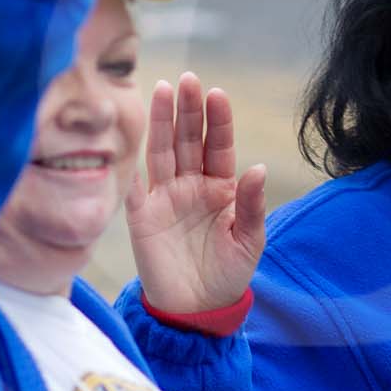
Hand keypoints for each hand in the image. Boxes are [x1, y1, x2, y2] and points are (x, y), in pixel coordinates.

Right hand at [126, 72, 267, 314]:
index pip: (219, 146)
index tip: (217, 94)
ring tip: (163, 90)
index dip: (218, 121)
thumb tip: (257, 167)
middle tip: (189, 79)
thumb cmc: (228, 274)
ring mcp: (165, 198)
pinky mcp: (141, 217)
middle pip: (189, 140)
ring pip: (162, 152)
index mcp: (221, 188)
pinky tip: (134, 138)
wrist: (197, 310)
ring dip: (162, 123)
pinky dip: (133, 165)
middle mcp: (191, 186)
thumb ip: (251, 205)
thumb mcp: (249, 242)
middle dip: (189, 110)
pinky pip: (135, 187)